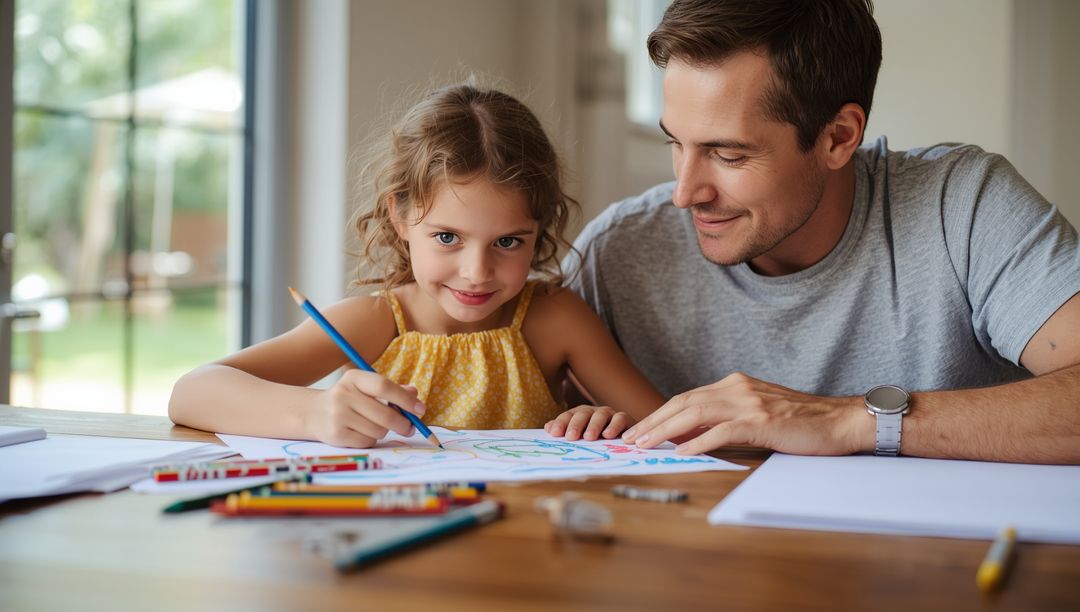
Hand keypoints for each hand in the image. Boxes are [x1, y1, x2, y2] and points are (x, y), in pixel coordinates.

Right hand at [304, 369, 424, 447]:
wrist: (313, 413)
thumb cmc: (349, 399)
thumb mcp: (367, 388)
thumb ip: (392, 390)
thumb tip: (415, 394)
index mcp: (354, 378)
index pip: (384, 386)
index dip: (405, 399)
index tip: (420, 409)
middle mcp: (343, 395)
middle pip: (385, 414)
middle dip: (403, 423)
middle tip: (410, 428)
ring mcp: (338, 416)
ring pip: (378, 431)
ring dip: (384, 431)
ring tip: (376, 426)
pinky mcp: (336, 435)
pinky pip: (367, 442)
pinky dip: (371, 440)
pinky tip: (363, 433)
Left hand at [544, 405, 635, 440]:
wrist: (624, 439)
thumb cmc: (598, 440)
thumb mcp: (581, 437)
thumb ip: (565, 431)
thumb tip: (547, 427)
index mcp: (581, 415)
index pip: (569, 416)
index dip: (561, 423)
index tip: (554, 433)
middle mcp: (594, 412)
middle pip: (583, 414)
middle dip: (576, 425)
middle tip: (571, 437)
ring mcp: (610, 414)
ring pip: (601, 414)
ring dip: (594, 425)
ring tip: (589, 437)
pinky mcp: (625, 419)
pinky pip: (620, 418)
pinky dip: (614, 425)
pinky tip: (608, 435)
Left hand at [621, 372, 866, 455]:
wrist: (840, 421)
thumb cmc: (800, 423)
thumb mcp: (756, 414)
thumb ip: (725, 420)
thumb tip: (688, 436)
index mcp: (734, 384)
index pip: (686, 398)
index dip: (660, 414)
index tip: (639, 430)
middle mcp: (737, 387)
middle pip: (684, 402)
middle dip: (653, 421)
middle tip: (630, 438)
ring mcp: (749, 402)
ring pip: (695, 413)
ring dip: (666, 430)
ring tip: (645, 445)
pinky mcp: (761, 420)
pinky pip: (721, 431)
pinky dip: (698, 442)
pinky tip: (681, 452)